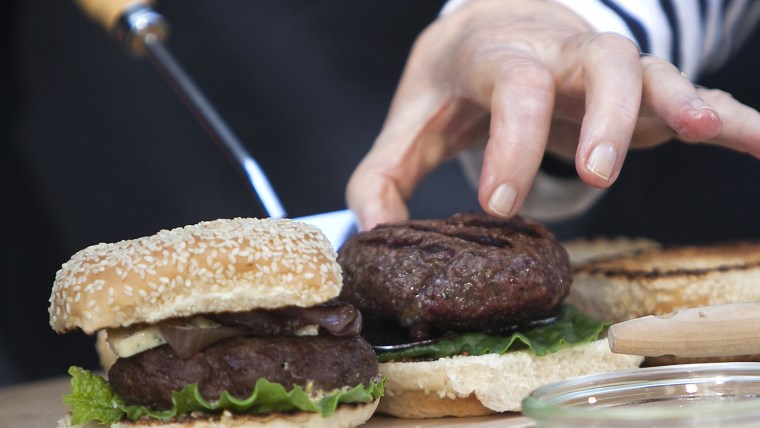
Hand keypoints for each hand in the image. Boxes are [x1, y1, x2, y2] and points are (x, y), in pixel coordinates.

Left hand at [346, 0, 759, 229]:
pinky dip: (729, 116)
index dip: (512, 141)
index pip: (512, 85)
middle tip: (593, 175)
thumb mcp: (410, 124)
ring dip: (674, 98)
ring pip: (644, 68)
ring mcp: (601, 64)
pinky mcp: (634, 87)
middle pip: (593, 61)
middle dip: (600, 115)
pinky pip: (691, 91)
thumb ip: (382, 177)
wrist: (489, 26)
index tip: (500, 205)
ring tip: (694, 130)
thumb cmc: (451, 85)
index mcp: (495, 53)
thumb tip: (375, 235)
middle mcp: (556, 48)